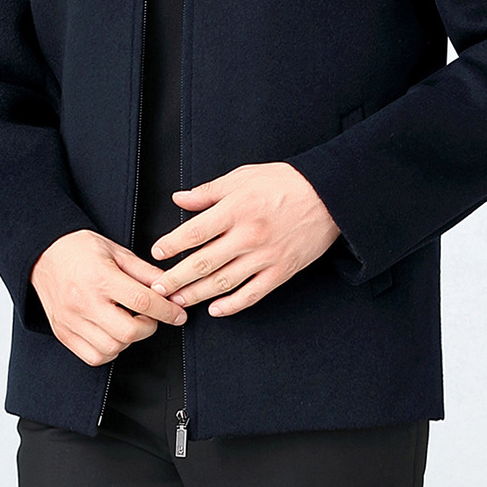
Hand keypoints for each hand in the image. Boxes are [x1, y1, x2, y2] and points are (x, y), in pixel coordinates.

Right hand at [30, 229, 186, 366]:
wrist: (44, 253)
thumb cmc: (78, 249)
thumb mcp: (116, 250)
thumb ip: (143, 271)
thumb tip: (167, 286)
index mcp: (100, 278)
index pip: (142, 302)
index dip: (166, 311)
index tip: (177, 314)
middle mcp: (84, 302)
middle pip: (128, 332)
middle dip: (149, 327)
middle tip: (151, 316)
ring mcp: (72, 321)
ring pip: (112, 349)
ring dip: (129, 340)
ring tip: (129, 322)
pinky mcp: (64, 333)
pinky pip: (93, 357)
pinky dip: (109, 351)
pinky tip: (112, 334)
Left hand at [149, 163, 340, 317]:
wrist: (328, 196)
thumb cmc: (285, 182)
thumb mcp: (243, 177)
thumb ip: (209, 191)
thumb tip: (180, 198)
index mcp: (237, 209)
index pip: (195, 232)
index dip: (172, 245)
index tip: (158, 253)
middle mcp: (248, 235)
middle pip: (204, 262)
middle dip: (176, 278)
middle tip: (157, 289)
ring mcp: (265, 256)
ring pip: (223, 282)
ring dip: (197, 294)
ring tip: (178, 301)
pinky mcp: (281, 271)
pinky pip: (252, 294)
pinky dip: (232, 305)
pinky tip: (215, 309)